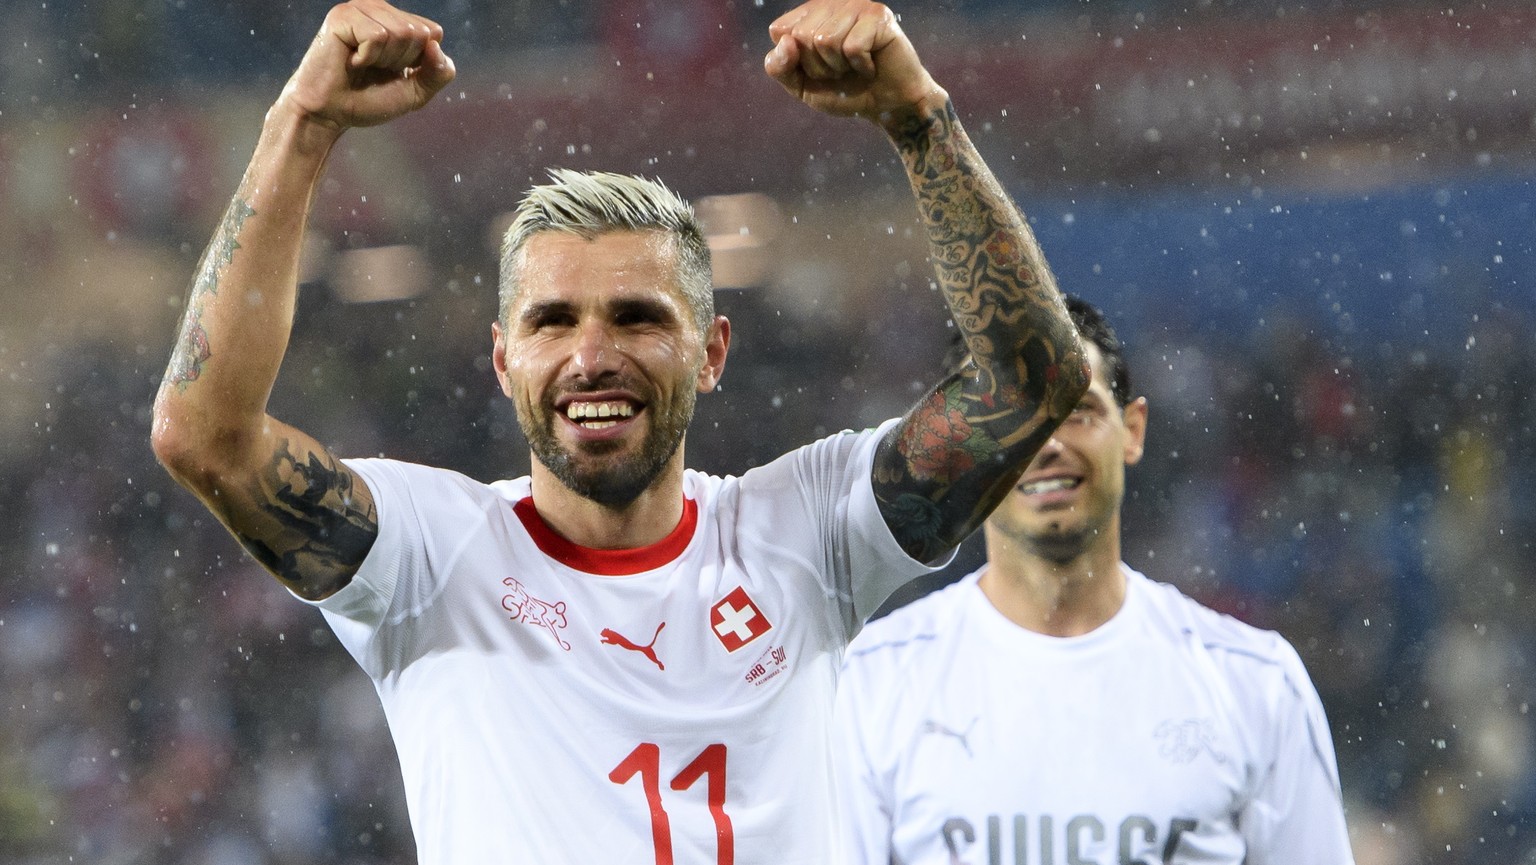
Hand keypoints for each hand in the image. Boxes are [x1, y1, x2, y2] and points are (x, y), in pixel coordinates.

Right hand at [276, 0, 455, 131]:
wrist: (330, 113)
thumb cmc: (368, 100)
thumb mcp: (416, 91)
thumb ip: (439, 73)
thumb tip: (436, 45)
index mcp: (398, 21)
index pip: (433, 32)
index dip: (419, 61)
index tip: (393, 71)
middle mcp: (380, 9)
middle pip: (419, 33)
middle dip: (402, 61)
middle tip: (374, 69)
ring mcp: (360, 9)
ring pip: (400, 33)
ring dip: (383, 60)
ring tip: (361, 64)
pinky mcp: (343, 16)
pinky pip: (377, 36)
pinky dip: (368, 57)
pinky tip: (350, 60)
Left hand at [763, 0, 945, 125]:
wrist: (886, 106)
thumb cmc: (845, 91)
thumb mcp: (801, 86)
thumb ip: (779, 67)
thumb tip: (787, 42)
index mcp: (808, 14)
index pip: (779, 30)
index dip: (796, 61)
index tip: (817, 67)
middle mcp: (830, 3)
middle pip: (801, 35)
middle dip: (819, 67)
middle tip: (841, 70)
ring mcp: (855, 6)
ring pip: (826, 39)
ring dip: (840, 67)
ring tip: (855, 67)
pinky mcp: (878, 16)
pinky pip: (852, 46)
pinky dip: (861, 66)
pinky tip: (871, 65)